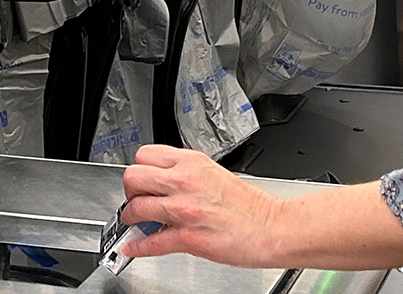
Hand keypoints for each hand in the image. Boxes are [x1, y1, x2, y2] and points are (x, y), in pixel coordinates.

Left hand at [119, 145, 286, 266]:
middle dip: (131, 191)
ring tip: (136, 224)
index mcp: (194, 163)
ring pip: (135, 208)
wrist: (272, 227)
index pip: (145, 155)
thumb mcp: (215, 174)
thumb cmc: (251, 206)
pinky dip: (137, 247)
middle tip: (138, 200)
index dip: (140, 170)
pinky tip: (133, 247)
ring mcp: (184, 209)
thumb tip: (165, 185)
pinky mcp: (187, 237)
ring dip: (131, 219)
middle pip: (133, 177)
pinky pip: (149, 242)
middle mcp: (186, 181)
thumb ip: (188, 176)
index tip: (142, 181)